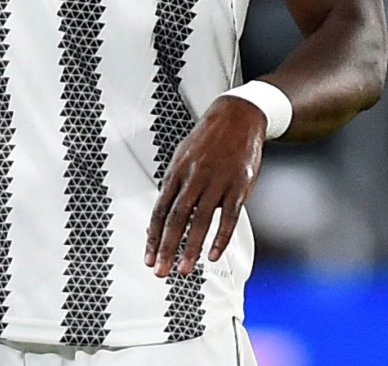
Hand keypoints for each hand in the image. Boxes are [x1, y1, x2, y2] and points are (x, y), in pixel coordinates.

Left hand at [145, 95, 266, 276]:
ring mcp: (217, 182)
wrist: (238, 116)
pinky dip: (220, 238)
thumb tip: (163, 213)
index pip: (160, 210)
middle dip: (166, 248)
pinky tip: (213, 255)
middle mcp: (194, 177)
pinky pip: (228, 217)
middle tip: (160, 271)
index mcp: (176, 171)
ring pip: (200, 221)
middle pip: (176, 219)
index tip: (148, 257)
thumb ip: (174, 184)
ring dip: (191, 248)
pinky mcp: (239, 185)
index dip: (153, 237)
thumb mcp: (183, 155)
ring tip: (183, 269)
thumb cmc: (208, 138)